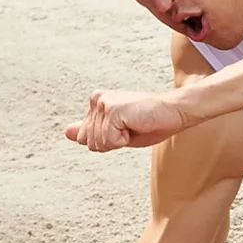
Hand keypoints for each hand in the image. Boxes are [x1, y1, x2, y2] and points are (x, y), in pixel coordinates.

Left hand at [65, 90, 193, 151]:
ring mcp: (103, 104)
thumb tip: (67, 132)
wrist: (176, 112)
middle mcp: (96, 100)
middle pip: (90, 142)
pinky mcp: (112, 110)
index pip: (85, 138)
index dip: (107, 142)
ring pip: (98, 143)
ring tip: (135, 125)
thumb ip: (92, 131)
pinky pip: (109, 141)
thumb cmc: (152, 122)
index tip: (126, 129)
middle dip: (112, 143)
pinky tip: (136, 125)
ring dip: (120, 141)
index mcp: (96, 102)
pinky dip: (124, 140)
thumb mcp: (118, 131)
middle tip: (132, 128)